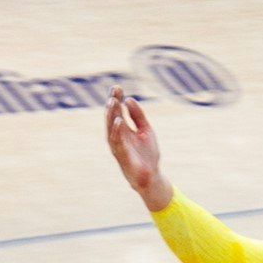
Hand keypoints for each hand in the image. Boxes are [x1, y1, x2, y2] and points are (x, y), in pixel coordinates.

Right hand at [105, 86, 173, 211]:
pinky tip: (118, 120)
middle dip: (112, 104)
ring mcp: (118, 145)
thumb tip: (129, 99)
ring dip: (111, 115)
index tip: (117, 87)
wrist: (152, 176)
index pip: (117, 111)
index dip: (116, 99)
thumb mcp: (146, 130)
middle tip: (114, 91)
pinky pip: (117, 142)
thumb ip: (138, 116)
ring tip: (112, 101)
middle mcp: (117, 136)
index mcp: (123, 129)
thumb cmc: (147, 154)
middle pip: (112, 117)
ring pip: (111, 127)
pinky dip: (116, 131)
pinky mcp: (122, 155)